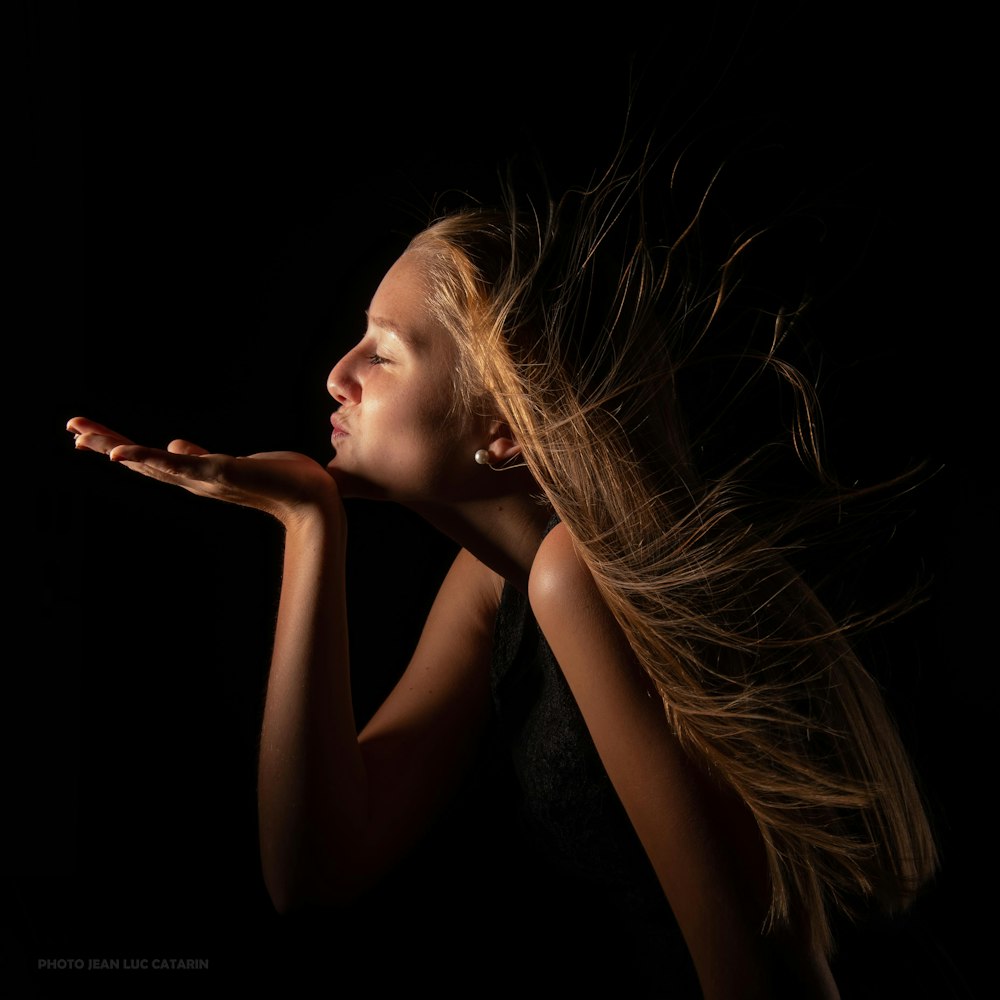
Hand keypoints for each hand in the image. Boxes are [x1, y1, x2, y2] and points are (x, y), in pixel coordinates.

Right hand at [67, 416, 342, 526]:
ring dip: (115, 449)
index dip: (118, 447)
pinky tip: (121, 454)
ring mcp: (203, 479)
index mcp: (196, 475)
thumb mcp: (234, 464)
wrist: (314, 500)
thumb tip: (175, 443)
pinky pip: (176, 467)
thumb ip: (200, 457)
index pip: (149, 458)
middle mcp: (194, 480)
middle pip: (141, 461)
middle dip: (106, 445)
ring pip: (151, 463)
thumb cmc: (283, 482)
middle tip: (71, 429)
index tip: (90, 436)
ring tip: (82, 435)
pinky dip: (148, 460)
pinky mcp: (218, 474)